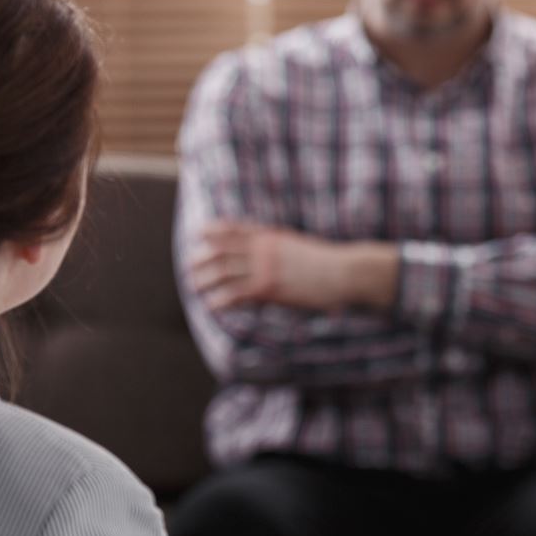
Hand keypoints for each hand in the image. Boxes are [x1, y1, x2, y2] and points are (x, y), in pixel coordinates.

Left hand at [188, 221, 350, 311]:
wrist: (344, 272)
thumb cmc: (329, 263)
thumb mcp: (301, 246)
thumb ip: (283, 248)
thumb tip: (276, 251)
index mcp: (272, 236)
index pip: (235, 229)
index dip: (214, 230)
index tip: (200, 233)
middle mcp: (264, 249)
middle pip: (223, 249)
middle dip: (203, 258)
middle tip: (191, 267)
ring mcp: (265, 268)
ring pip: (224, 271)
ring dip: (206, 279)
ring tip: (196, 287)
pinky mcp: (270, 288)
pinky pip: (237, 294)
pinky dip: (221, 300)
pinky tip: (213, 306)